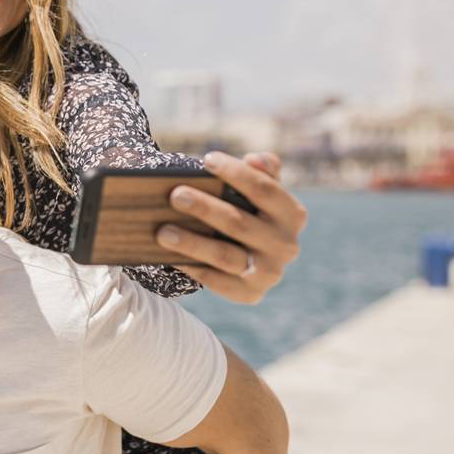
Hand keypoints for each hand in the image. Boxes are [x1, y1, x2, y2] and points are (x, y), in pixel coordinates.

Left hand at [156, 151, 306, 304]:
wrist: (253, 254)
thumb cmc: (250, 210)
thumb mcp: (261, 190)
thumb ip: (263, 172)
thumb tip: (257, 159)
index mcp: (291, 215)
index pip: (265, 190)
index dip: (236, 173)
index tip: (207, 160)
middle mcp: (285, 246)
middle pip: (238, 223)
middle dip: (205, 208)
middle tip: (175, 195)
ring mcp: (268, 272)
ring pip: (224, 255)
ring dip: (192, 243)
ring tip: (162, 231)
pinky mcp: (249, 293)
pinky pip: (216, 281)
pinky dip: (192, 266)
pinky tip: (168, 255)